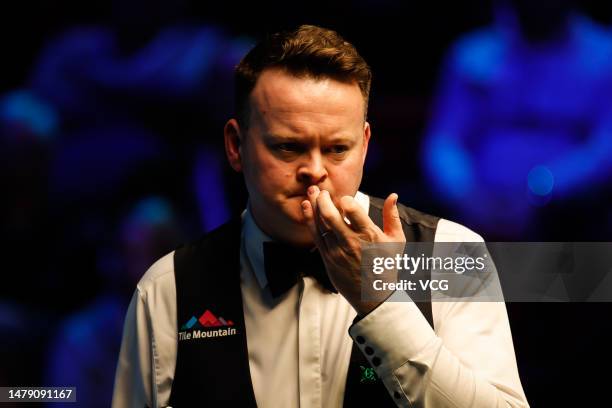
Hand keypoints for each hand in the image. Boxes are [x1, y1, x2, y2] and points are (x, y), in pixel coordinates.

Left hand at [301, 186, 405, 314]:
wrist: (373, 295)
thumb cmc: (387, 266)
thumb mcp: (397, 241)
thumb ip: (392, 216)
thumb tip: (393, 195)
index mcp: (370, 236)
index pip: (353, 211)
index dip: (346, 200)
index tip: (344, 198)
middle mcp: (351, 242)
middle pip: (331, 215)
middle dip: (323, 199)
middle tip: (322, 190)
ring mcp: (337, 250)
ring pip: (320, 224)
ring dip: (314, 205)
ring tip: (312, 192)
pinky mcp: (328, 257)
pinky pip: (315, 235)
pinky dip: (309, 219)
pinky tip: (306, 207)